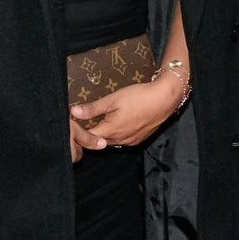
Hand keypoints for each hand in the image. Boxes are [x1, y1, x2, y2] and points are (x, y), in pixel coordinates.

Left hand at [69, 75, 185, 155]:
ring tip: (104, 120)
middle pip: (99, 141)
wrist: (164, 100)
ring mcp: (131, 142)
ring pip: (111, 142)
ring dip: (106, 134)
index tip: (77, 123)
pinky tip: (120, 122)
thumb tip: (74, 112)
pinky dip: (118, 134)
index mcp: (110, 131)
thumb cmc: (139, 97)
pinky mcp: (139, 140)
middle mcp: (120, 140)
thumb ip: (92, 108)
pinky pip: (123, 141)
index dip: (81, 131)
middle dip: (93, 133)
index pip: (88, 137)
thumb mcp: (112, 99)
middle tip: (88, 120)